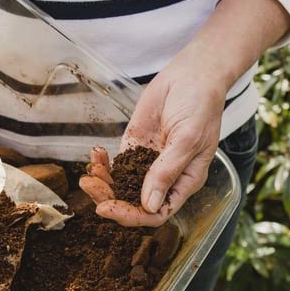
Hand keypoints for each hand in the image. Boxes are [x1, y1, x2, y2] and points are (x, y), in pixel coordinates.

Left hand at [79, 59, 227, 226]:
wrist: (192, 75)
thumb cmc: (201, 106)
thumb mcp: (188, 139)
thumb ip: (167, 171)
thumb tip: (149, 205)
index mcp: (184, 182)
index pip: (157, 212)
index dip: (132, 215)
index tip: (109, 207)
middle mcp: (165, 177)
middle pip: (134, 202)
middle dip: (110, 198)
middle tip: (89, 185)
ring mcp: (148, 162)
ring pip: (121, 186)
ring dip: (103, 183)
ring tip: (89, 172)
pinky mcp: (135, 146)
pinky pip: (116, 164)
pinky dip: (102, 163)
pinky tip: (95, 155)